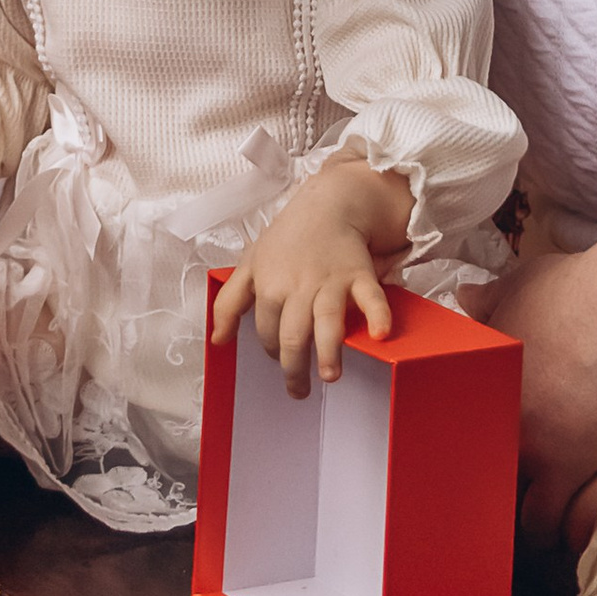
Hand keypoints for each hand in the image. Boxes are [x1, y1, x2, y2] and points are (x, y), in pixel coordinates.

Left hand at [211, 161, 402, 397]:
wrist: (327, 205)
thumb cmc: (286, 241)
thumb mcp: (250, 264)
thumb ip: (229, 302)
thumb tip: (217, 341)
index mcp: (270, 286)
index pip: (267, 332)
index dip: (272, 350)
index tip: (282, 359)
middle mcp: (299, 287)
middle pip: (293, 335)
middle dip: (294, 368)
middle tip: (299, 390)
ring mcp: (331, 282)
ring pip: (327, 320)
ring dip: (329, 350)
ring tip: (330, 375)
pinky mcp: (359, 275)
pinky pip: (371, 297)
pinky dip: (377, 315)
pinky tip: (379, 335)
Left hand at [479, 226, 596, 547]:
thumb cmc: (573, 288)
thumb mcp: (519, 285)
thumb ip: (489, 299)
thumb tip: (466, 295)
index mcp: (476, 378)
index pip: (451, 429)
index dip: (462, 445)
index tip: (472, 453)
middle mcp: (491, 416)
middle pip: (472, 467)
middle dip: (480, 481)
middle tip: (495, 490)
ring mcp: (525, 445)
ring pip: (503, 500)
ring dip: (512, 511)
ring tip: (522, 520)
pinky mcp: (564, 467)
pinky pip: (541, 520)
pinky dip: (545, 530)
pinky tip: (552, 535)